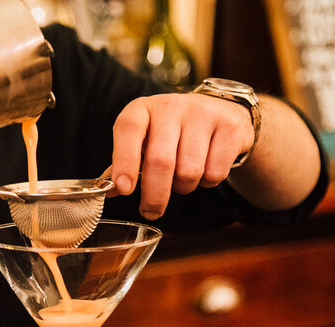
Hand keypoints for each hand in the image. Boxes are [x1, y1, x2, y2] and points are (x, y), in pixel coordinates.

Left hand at [110, 93, 253, 219]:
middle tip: (151, 211)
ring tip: (182, 179)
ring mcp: (202, 113)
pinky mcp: (229, 126)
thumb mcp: (145, 139)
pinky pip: (214, 173)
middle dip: (154, 195)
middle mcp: (170, 106)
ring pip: (189, 171)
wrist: (220, 112)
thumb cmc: (173, 133)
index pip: (128, 129)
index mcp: (143, 109)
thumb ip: (124, 163)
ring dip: (183, 187)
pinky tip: (205, 169)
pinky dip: (207, 183)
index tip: (123, 189)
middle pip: (160, 160)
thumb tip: (106, 191)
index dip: (124, 160)